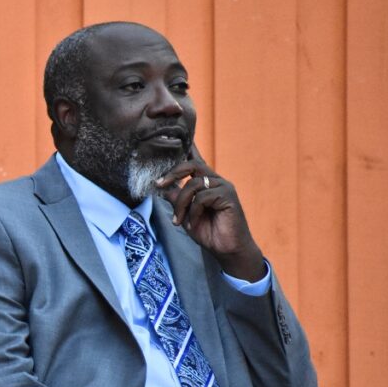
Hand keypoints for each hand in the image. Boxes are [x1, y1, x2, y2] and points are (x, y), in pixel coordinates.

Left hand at [156, 145, 264, 281]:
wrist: (227, 250)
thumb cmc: (209, 232)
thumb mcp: (186, 214)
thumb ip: (176, 199)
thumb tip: (161, 187)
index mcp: (206, 183)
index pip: (195, 160)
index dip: (188, 147)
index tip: (176, 136)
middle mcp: (215, 181)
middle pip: (192, 165)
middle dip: (172, 174)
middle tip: (159, 185)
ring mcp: (223, 187)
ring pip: (193, 184)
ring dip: (181, 204)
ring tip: (179, 221)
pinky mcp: (228, 196)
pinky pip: (202, 197)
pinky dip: (193, 212)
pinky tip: (193, 224)